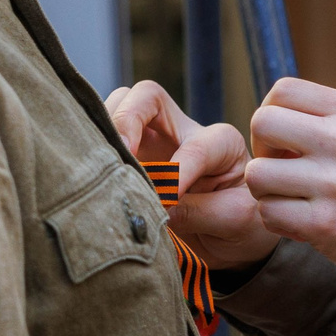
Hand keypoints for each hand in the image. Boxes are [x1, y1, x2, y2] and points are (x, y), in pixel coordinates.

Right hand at [108, 81, 278, 266]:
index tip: (166, 201)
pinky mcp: (132, 159)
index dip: (177, 172)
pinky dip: (94, 148)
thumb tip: (158, 208)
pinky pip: (104, 138)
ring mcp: (153, 143)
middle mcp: (184, 133)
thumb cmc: (242, 226)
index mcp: (222, 143)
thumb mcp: (236, 222)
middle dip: (128, 117)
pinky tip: (93, 173)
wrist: (232, 240)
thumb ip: (200, 212)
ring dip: (105, 129)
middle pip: (148, 96)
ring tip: (101, 162)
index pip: (194, 147)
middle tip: (120, 151)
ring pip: (119, 108)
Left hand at [246, 78, 335, 278]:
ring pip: (257, 173)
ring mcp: (334, 183)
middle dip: (262, 149)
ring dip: (266, 189)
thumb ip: (323, 117)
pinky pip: (267, 212)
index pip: (284, 89)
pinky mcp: (324, 224)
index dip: (272, 112)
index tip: (285, 139)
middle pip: (263, 123)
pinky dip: (275, 219)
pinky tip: (298, 220)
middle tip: (280, 167)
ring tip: (291, 196)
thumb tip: (267, 118)